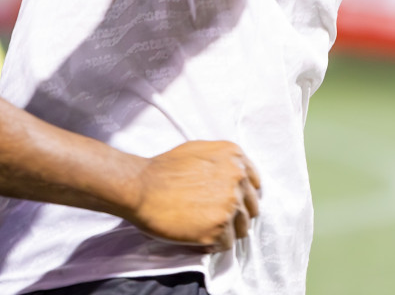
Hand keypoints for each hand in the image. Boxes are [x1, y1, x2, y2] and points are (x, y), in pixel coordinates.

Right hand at [128, 141, 260, 250]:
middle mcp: (237, 178)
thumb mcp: (198, 150)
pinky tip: (196, 233)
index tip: (230, 202)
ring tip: (203, 226)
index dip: (242, 196)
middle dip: (236, 215)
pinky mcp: (219, 228)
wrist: (140, 187)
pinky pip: (226, 244)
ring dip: (226, 230)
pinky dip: (213, 243)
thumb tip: (236, 179)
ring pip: (242, 228)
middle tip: (213, 217)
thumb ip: (223, 162)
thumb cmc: (163, 169)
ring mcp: (229, 204)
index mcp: (234, 157)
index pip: (254, 184)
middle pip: (251, 208)